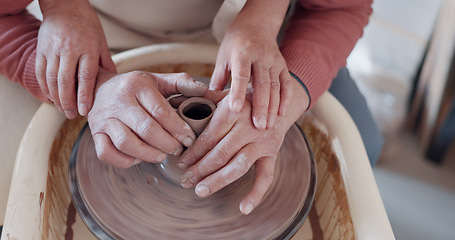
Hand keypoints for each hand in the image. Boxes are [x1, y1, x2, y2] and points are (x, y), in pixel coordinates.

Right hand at [36, 0, 114, 118]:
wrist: (64, 5)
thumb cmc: (86, 23)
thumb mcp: (101, 41)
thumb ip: (105, 62)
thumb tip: (113, 82)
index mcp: (87, 49)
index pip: (85, 77)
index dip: (84, 96)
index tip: (85, 110)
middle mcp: (69, 50)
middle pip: (66, 82)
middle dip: (69, 102)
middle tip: (73, 115)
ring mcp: (53, 50)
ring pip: (52, 79)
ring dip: (57, 98)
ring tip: (64, 110)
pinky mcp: (42, 50)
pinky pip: (41, 73)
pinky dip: (45, 88)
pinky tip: (52, 97)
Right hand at [87, 69, 207, 167]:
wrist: (99, 88)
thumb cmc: (136, 87)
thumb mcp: (158, 79)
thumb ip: (182, 83)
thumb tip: (204, 90)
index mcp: (137, 85)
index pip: (160, 111)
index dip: (178, 129)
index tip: (189, 139)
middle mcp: (118, 101)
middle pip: (146, 129)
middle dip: (167, 144)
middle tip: (177, 149)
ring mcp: (104, 118)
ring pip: (126, 143)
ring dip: (148, 154)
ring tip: (161, 156)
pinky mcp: (95, 134)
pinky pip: (107, 154)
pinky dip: (125, 161)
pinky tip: (139, 157)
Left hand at [178, 84, 308, 214]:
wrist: (277, 99)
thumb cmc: (244, 99)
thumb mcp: (226, 94)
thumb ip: (204, 100)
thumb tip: (178, 102)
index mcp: (233, 111)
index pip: (209, 137)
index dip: (193, 153)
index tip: (181, 163)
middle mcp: (249, 126)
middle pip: (220, 153)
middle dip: (199, 170)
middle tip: (184, 181)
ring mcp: (262, 141)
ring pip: (238, 166)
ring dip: (217, 181)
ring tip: (200, 190)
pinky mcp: (272, 153)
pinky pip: (266, 176)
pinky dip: (256, 193)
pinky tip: (244, 208)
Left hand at [210, 0, 292, 128]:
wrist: (256, 25)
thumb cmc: (235, 44)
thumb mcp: (223, 57)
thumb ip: (218, 79)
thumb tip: (210, 103)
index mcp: (241, 53)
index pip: (241, 74)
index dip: (238, 92)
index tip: (235, 109)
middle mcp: (260, 56)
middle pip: (262, 83)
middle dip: (260, 106)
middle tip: (258, 126)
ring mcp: (274, 60)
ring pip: (275, 86)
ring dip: (273, 107)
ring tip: (268, 125)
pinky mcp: (282, 65)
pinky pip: (286, 83)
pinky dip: (285, 99)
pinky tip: (281, 113)